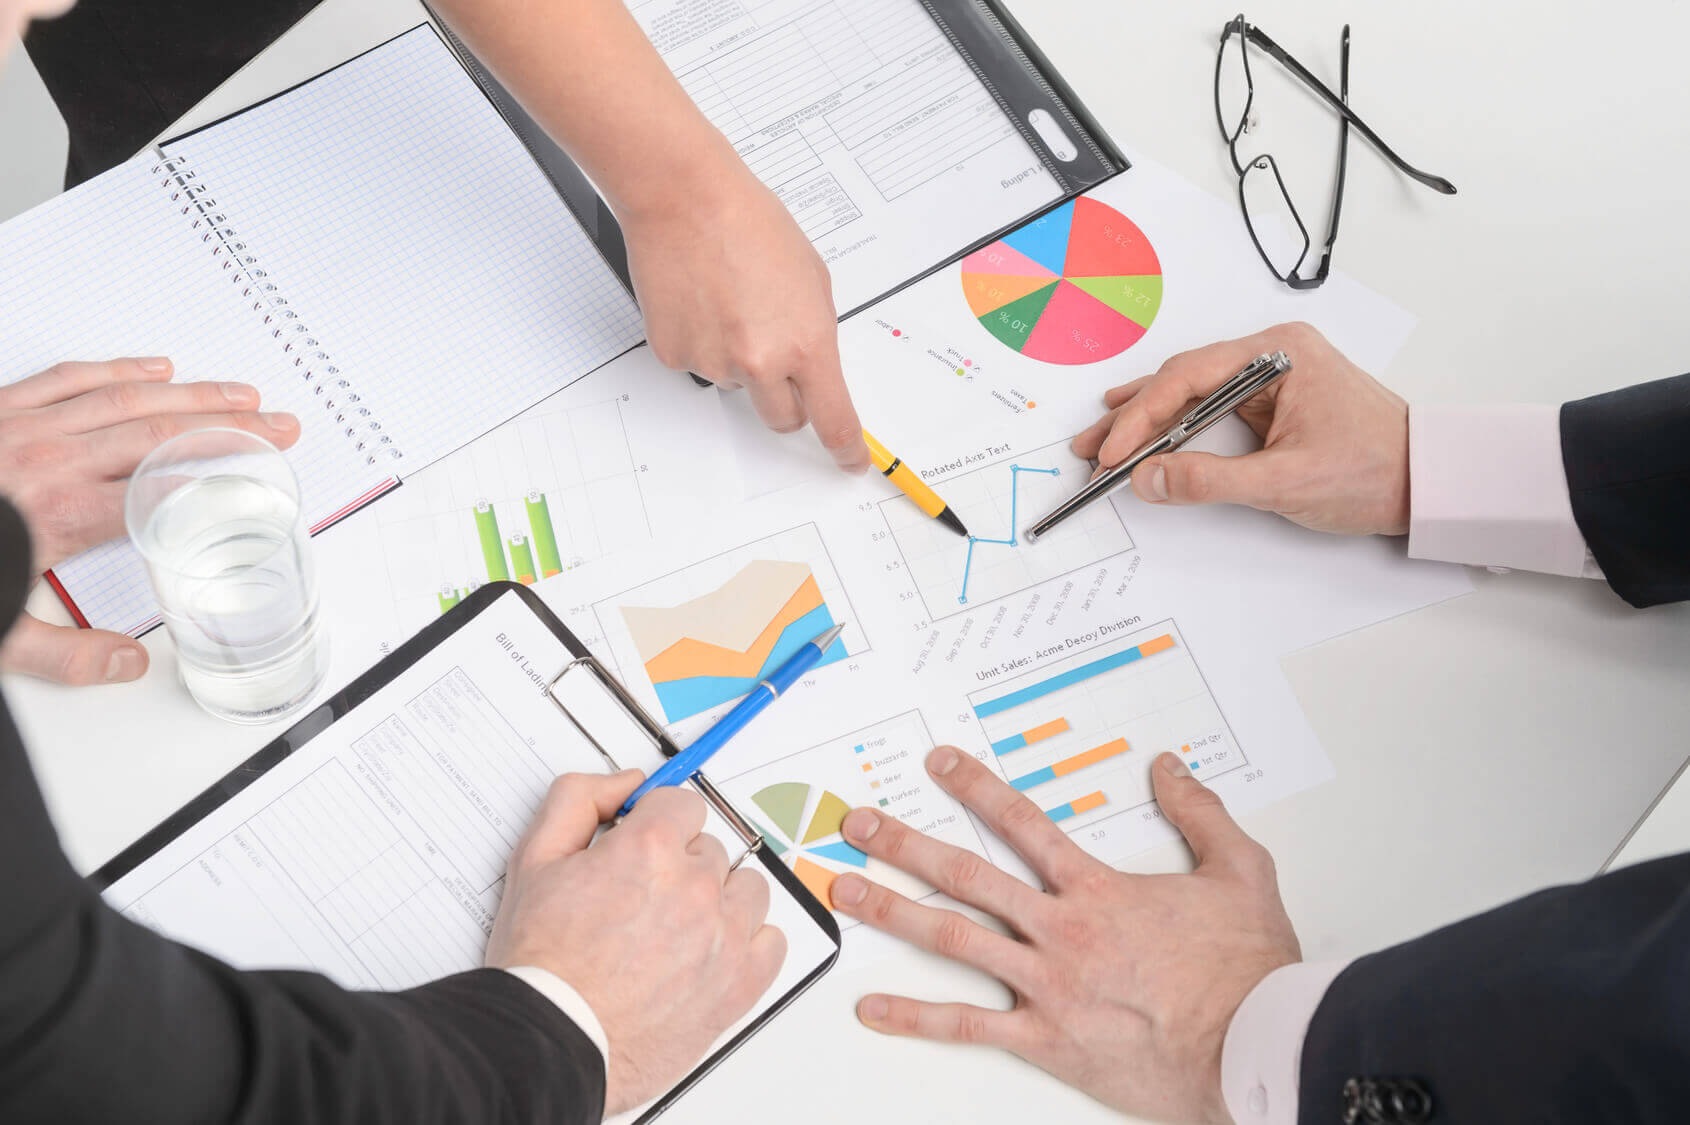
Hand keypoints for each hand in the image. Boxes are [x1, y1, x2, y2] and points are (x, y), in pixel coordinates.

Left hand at [0, 357, 299, 683]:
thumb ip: (67, 654)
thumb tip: (129, 664)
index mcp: (59, 516)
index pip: (165, 486)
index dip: (226, 468)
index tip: (266, 461)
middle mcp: (48, 461)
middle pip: (161, 433)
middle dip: (230, 424)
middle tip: (276, 421)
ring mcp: (22, 427)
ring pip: (125, 398)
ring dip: (190, 392)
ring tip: (236, 391)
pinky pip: (68, 378)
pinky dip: (116, 369)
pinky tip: (148, 367)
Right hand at [485, 771, 785, 1114]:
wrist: (549, 1041)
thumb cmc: (542, 965)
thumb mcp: (536, 858)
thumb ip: (579, 800)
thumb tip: (624, 782)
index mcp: (650, 849)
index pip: (683, 803)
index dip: (658, 823)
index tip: (647, 842)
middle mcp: (694, 887)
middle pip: (710, 849)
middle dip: (679, 865)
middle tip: (643, 898)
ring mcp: (723, 936)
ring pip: (746, 889)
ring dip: (718, 900)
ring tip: (677, 927)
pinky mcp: (739, 984)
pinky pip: (772, 941)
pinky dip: (747, 942)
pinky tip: (714, 950)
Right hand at [621, 158, 869, 472]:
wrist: (686, 198)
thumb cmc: (748, 224)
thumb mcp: (812, 279)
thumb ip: (817, 332)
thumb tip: (815, 366)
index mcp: (806, 342)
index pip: (833, 419)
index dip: (845, 449)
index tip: (851, 461)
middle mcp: (759, 361)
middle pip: (783, 418)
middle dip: (787, 399)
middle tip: (777, 356)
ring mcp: (713, 361)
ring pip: (737, 386)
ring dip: (739, 358)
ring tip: (731, 300)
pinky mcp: (675, 355)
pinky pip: (699, 365)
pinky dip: (703, 342)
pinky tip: (703, 302)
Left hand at [829, 748, 1299, 1123]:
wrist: (1256, 1046)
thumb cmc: (1248, 970)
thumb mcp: (1240, 872)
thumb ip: (1200, 814)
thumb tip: (1172, 768)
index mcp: (1099, 889)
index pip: (1023, 823)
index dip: (976, 787)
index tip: (939, 763)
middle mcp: (1063, 930)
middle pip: (968, 875)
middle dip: (905, 845)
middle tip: (859, 825)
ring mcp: (1049, 985)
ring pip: (954, 939)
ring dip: (893, 913)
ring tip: (846, 894)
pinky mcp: (1048, 1039)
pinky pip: (968, 1027)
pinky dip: (917, 1018)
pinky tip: (874, 1008)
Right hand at [1072, 322, 1409, 535]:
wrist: (1428, 484)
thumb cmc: (1377, 470)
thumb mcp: (1286, 482)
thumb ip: (1210, 481)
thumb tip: (1150, 478)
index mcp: (1279, 355)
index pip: (1189, 377)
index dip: (1143, 416)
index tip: (1114, 451)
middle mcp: (1272, 356)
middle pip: (1182, 380)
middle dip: (1134, 417)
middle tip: (1093, 447)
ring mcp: (1272, 378)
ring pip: (1192, 394)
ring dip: (1149, 421)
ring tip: (1105, 440)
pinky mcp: (1273, 403)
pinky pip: (1211, 408)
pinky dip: (1176, 426)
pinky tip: (1146, 432)